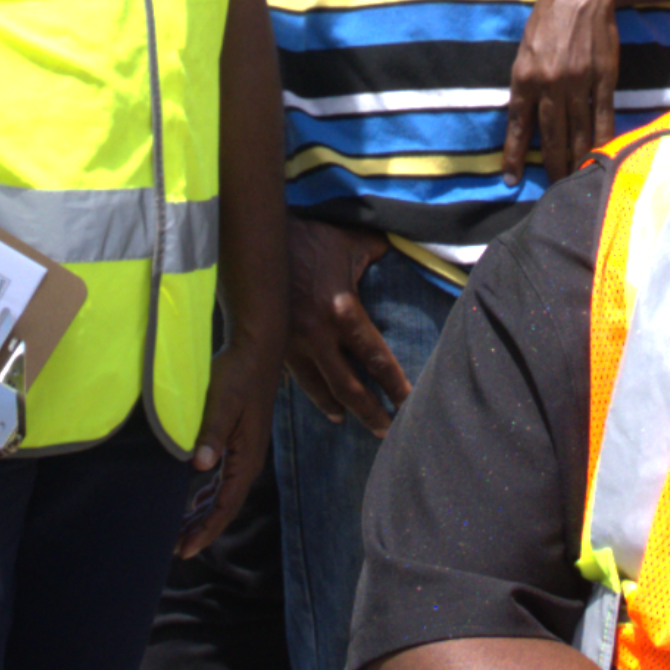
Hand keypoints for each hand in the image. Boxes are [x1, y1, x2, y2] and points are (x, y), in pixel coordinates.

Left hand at [176, 331, 282, 561]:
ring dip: (203, 514)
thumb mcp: (222, 402)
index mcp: (247, 457)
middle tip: (177, 550)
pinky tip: (194, 502)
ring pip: (222, 495)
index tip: (185, 549)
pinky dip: (207, 497)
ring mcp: (244, 451)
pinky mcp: (236, 441)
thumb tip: (199, 465)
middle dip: (202, 529)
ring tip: (181, 533)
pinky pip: (222, 480)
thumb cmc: (238, 372)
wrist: (256, 347)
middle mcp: (248, 460)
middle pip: (224, 506)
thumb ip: (210, 434)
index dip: (206, 529)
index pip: (226, 505)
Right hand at [285, 220, 416, 434]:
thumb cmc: (311, 238)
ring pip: (319, 389)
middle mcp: (317, 335)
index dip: (395, 386)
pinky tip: (325, 404)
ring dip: (338, 409)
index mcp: (342, 311)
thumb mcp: (353, 241)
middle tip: (387, 431)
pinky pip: (296, 377)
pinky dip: (312, 393)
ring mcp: (292, 343)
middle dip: (369, 412)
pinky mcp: (274, 344)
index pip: (375, 359)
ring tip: (352, 422)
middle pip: (348, 387)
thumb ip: (379, 253)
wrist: (260, 239)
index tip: (410, 404)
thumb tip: (404, 251)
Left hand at [499, 0, 626, 188]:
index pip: (518, 126)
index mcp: (524, 76)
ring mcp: (579, 82)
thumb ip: (524, 84)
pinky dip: (601, 139)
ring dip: (576, 159)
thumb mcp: (524, 50)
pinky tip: (599, 156)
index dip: (514, 155)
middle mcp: (550, 83)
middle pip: (551, 135)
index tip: (511, 180)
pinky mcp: (604, 79)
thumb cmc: (547, 21)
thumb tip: (523, 119)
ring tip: (574, 180)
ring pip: (578, 131)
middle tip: (552, 190)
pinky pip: (602, 116)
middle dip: (552, 165)